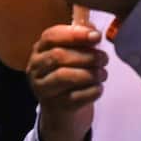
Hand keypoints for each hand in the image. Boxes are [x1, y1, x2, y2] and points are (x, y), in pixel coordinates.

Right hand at [27, 23, 106, 140]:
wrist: (63, 110)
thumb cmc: (70, 74)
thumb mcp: (72, 53)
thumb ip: (81, 38)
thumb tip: (92, 30)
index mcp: (39, 50)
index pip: (51, 36)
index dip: (75, 34)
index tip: (96, 37)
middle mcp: (36, 68)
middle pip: (59, 56)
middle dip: (86, 55)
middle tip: (104, 58)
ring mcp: (43, 89)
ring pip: (65, 76)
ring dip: (90, 73)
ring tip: (103, 73)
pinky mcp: (55, 107)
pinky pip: (76, 97)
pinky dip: (92, 91)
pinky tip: (99, 87)